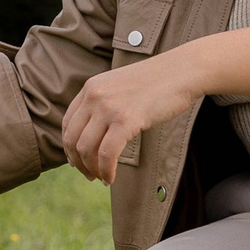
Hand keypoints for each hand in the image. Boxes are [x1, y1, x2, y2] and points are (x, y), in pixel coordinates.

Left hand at [60, 53, 200, 182]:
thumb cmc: (157, 82)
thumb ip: (104, 104)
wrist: (181, 71)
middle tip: (89, 175)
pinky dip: (106, 171)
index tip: (77, 161)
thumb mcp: (120, 87)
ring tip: (101, 178)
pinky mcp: (125, 120)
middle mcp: (94, 96)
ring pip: (86, 149)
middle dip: (78, 162)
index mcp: (91, 87)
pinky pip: (107, 154)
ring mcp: (108, 108)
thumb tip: (95, 134)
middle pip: (73, 138)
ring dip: (92, 169)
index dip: (70, 147)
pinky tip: (110, 178)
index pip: (68, 123)